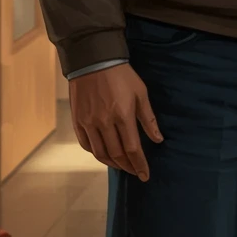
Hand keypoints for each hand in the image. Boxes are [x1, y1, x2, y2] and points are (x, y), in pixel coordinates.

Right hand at [69, 63, 163, 180]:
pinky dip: (96, 153)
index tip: (145, 176)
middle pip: (116, 155)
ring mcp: (89, 123)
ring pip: (100, 153)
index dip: (140, 165)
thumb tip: (158, 139)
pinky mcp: (78, 121)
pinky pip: (86, 145)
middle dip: (128, 167)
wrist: (94, 61)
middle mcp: (104, 123)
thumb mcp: (140, 93)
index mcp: (123, 116)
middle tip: (136, 172)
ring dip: (112, 164)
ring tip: (122, 166)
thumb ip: (148, 119)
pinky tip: (104, 154)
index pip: (132, 149)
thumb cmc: (122, 76)